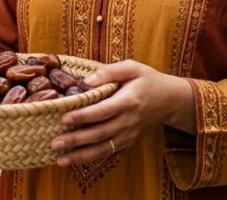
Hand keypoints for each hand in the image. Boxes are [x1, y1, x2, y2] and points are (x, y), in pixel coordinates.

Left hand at [50, 60, 194, 166]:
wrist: (172, 100)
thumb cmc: (149, 80)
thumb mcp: (133, 67)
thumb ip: (110, 71)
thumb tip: (87, 80)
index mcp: (129, 101)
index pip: (103, 111)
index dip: (84, 116)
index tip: (64, 118)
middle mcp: (129, 121)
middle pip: (100, 133)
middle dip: (76, 140)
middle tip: (55, 143)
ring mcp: (130, 134)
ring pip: (103, 148)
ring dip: (81, 155)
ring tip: (60, 160)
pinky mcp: (129, 142)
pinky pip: (109, 151)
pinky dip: (91, 157)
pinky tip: (75, 159)